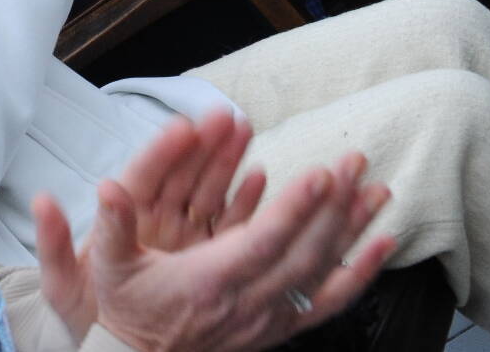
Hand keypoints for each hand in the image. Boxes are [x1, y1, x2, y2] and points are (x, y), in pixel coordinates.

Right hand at [34, 137, 394, 351]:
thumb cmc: (127, 310)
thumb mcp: (110, 267)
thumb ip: (112, 225)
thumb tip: (107, 187)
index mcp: (208, 282)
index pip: (262, 243)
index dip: (294, 209)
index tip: (321, 174)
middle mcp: (245, 303)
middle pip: (303, 253)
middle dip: (334, 205)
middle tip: (354, 162)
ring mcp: (267, 318)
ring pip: (322, 274)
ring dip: (354, 231)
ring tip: (378, 191)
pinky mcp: (278, 327)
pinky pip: (329, 302)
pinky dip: (360, 272)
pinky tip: (382, 244)